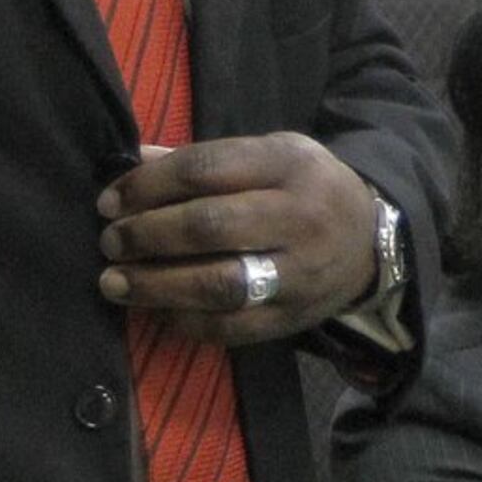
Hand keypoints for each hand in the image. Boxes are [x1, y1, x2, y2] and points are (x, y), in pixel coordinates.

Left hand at [95, 134, 379, 343]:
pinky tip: (155, 310)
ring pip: (219, 284)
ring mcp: (298, 274)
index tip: (110, 201)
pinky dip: (184, 321)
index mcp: (289, 166)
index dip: (149, 186)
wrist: (370, 242)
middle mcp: (299, 219)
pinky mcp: (292, 319)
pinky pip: (231, 328)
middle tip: (110, 241)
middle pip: (210, 226)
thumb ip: (207, 160)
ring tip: (114, 282)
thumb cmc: (305, 189)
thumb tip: (135, 164)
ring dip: (156, 285)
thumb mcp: (271, 153)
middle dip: (147, 235)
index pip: (206, 171)